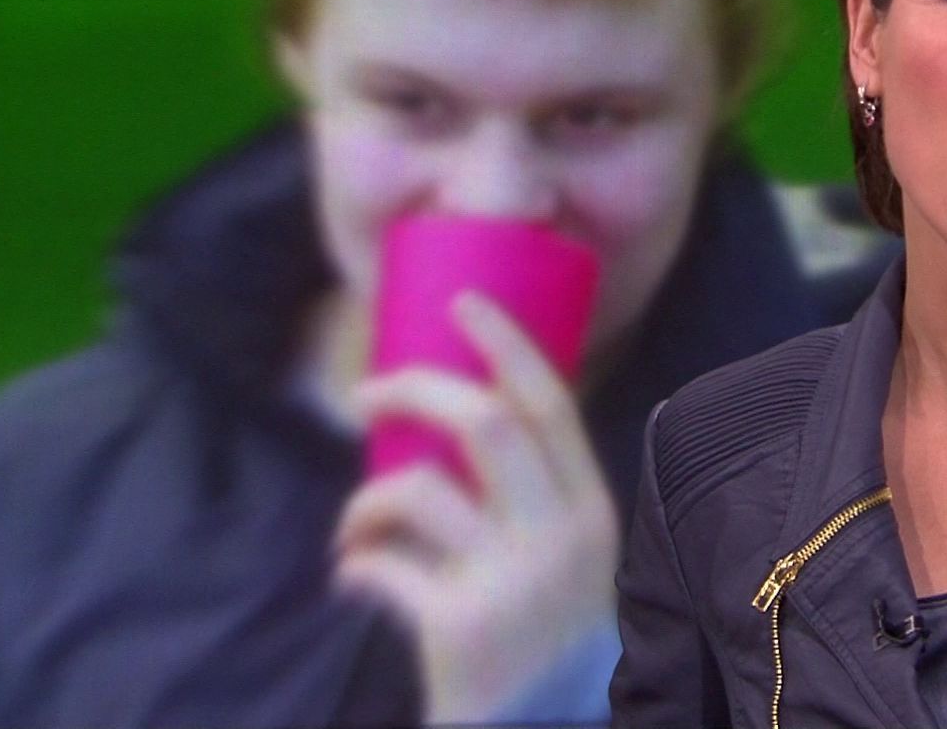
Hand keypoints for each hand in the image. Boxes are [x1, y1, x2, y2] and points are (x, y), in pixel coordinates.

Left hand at [333, 291, 619, 723]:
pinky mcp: (460, 626)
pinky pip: (383, 566)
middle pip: (485, 423)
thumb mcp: (565, 561)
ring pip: (417, 489)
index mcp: (591, 511)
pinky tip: (355, 578)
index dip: (505, 344)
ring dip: (366, 501)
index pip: (551, 403)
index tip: (462, 303)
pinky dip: (356, 563)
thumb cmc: (542, 641)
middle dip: (416, 392)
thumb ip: (533, 499)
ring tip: (356, 529)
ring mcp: (512, 581)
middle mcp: (560, 537)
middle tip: (366, 396)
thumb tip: (453, 421)